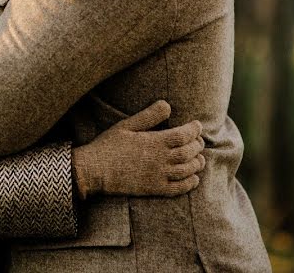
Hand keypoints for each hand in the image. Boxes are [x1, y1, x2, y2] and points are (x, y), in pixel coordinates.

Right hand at [71, 100, 204, 199]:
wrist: (94, 170)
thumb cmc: (108, 145)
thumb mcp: (126, 125)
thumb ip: (148, 116)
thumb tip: (167, 104)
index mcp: (153, 141)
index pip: (183, 135)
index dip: (194, 130)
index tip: (197, 125)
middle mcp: (159, 159)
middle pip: (189, 152)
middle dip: (197, 145)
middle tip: (198, 141)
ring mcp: (158, 175)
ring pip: (187, 170)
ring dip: (197, 164)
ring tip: (199, 158)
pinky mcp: (154, 189)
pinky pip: (178, 188)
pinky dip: (190, 183)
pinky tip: (193, 179)